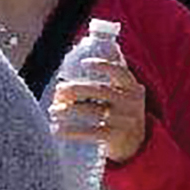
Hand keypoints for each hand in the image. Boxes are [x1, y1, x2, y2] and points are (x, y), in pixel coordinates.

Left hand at [51, 49, 148, 164]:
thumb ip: (118, 73)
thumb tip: (110, 45)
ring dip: (66, 110)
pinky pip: (87, 131)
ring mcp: (123, 120)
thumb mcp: (128, 93)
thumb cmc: (125, 112)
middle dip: (73, 90)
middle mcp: (130, 102)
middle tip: (58, 92)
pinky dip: (69, 131)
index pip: (119, 72)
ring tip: (53, 111)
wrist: (137, 144)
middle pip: (97, 90)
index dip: (102, 65)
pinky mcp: (113, 136)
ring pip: (88, 110)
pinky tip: (57, 130)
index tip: (83, 63)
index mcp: (133, 88)